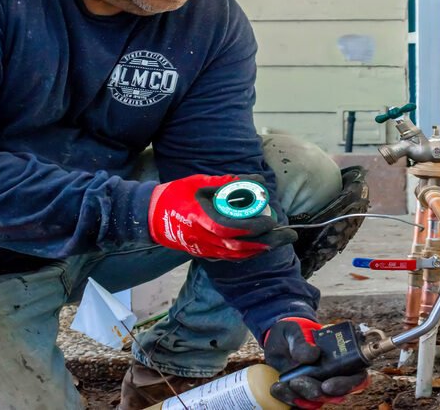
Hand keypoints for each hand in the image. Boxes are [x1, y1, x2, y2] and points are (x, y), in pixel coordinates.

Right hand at [148, 174, 295, 259]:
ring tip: (281, 241)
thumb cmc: (176, 195)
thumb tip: (258, 181)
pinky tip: (262, 247)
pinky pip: (231, 257)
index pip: (230, 228)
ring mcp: (204, 249)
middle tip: (289, 235)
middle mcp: (203, 238)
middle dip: (267, 242)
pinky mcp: (205, 254)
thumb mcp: (200, 182)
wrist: (151, 217)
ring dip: (262, 249)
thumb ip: (229, 182)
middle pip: (240, 247)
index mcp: (199, 219)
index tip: (271, 220)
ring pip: (238, 256)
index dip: (252, 227)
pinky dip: (249, 253)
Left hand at [264, 318, 369, 408]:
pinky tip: (278, 388)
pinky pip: (302, 404)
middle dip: (318, 393)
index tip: (326, 385)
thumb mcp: (292, 331)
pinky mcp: (305, 394)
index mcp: (343, 357)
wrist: (277, 342)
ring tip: (283, 383)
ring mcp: (321, 386)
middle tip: (297, 382)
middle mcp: (335, 375)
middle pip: (338, 395)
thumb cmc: (291, 333)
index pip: (358, 377)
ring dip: (301, 397)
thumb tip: (313, 355)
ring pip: (319, 401)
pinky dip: (290, 399)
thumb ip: (300, 341)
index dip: (347, 385)